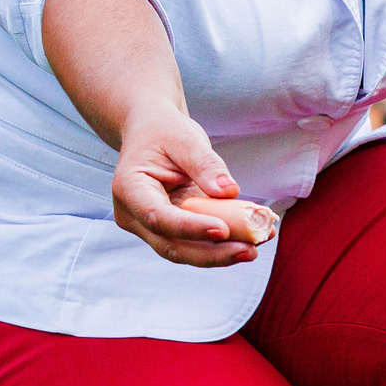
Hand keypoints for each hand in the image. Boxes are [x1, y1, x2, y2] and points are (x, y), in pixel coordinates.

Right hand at [109, 99, 259, 267]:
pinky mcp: (170, 231)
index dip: (190, 228)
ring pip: (185, 252)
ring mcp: (150, 228)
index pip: (158, 217)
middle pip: (171, 246)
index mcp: (129, 188)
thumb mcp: (184, 138)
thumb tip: (230, 192)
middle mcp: (134, 216)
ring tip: (256, 247)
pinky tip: (252, 240)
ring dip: (221, 254)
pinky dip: (223, 244)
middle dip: (212, 254)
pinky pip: (196, 244)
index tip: (223, 229)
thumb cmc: (164, 131)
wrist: (151, 133)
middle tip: (250, 251)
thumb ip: (205, 164)